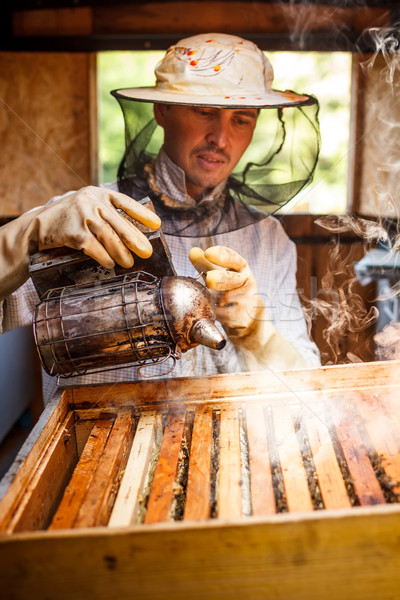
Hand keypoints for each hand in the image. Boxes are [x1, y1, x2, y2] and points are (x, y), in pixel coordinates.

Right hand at [32, 186, 160, 268]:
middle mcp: (91, 201)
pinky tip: (110, 264)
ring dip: (121, 253)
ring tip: (129, 263)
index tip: (157, 224)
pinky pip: (95, 248)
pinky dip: (104, 257)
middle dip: (136, 240)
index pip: (125, 202)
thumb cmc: (68, 219)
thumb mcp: (87, 207)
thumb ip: (107, 214)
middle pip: (119, 224)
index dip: (142, 213)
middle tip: (147, 252)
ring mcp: (82, 215)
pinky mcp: (74, 232)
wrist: (38, 226)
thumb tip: (134, 234)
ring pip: (109, 237)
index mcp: (98, 192)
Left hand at [189, 245, 263, 335]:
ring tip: (208, 297)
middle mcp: (247, 283)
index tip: (208, 253)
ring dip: (209, 297)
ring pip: (220, 298)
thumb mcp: (222, 275)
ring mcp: (245, 302)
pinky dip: (210, 311)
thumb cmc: (231, 289)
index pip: (235, 260)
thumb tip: (192, 251)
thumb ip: (206, 264)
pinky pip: (218, 313)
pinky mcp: (239, 318)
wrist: (249, 316)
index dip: (222, 256)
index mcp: (243, 269)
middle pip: (232, 280)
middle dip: (221, 279)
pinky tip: (213, 310)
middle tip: (210, 279)